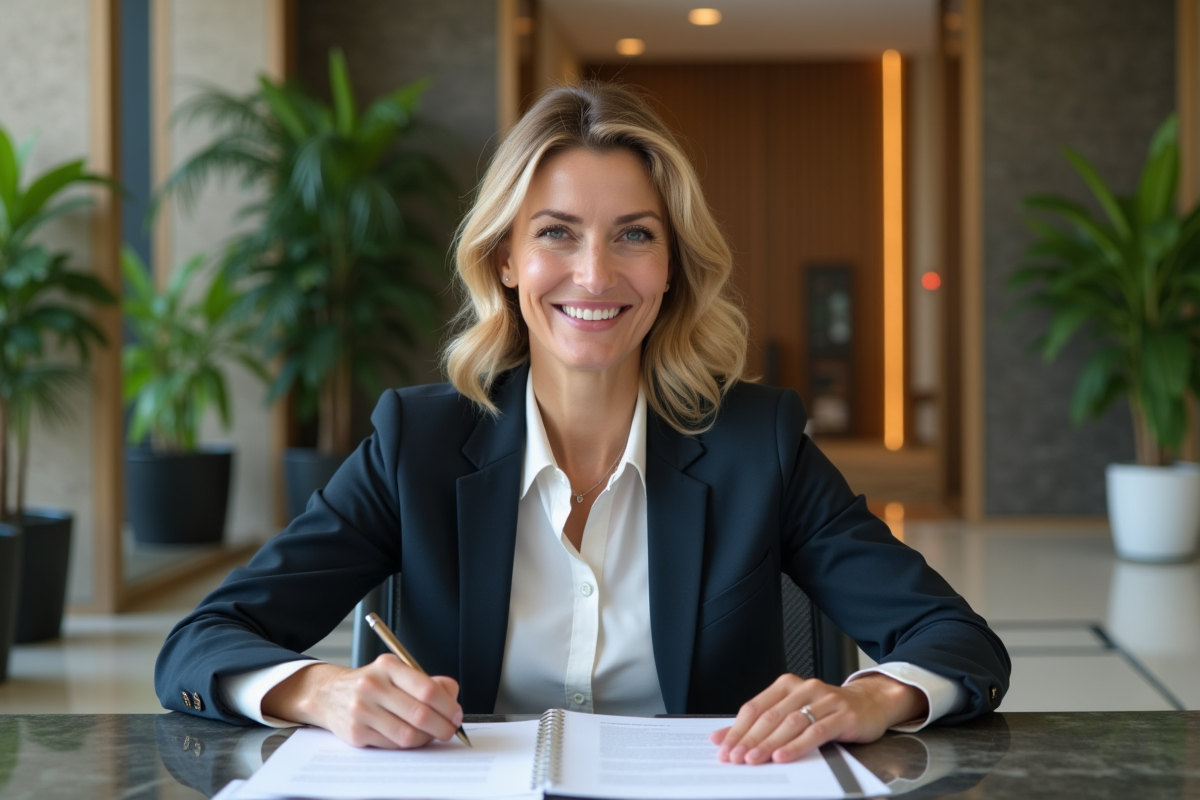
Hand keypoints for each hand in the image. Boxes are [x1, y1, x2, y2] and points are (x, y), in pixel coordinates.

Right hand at [262, 655, 462, 748]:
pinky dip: (408, 745)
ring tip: (432, 735)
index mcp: (388, 667)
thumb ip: (427, 681)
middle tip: (450, 730)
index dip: (447, 706)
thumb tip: (452, 696)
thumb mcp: (397, 671)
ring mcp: (362, 710)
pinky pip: (392, 745)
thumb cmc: (372, 684)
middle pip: (419, 715)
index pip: (427, 689)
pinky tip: (411, 737)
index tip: (456, 714)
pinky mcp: (355, 732)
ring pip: (407, 735)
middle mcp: (372, 686)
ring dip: (427, 739)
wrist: (329, 694)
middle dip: (442, 726)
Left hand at [709, 673, 926, 764]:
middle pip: (770, 716)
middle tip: (734, 758)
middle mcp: (804, 688)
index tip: (723, 748)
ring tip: (753, 760)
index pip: (755, 707)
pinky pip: (815, 731)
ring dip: (769, 744)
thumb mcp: (793, 711)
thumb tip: (721, 738)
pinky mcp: (843, 715)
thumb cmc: (826, 710)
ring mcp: (825, 700)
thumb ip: (761, 723)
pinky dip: (796, 745)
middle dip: (749, 739)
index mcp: (787, 685)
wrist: (870, 703)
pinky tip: (783, 757)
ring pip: (790, 723)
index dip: (737, 729)